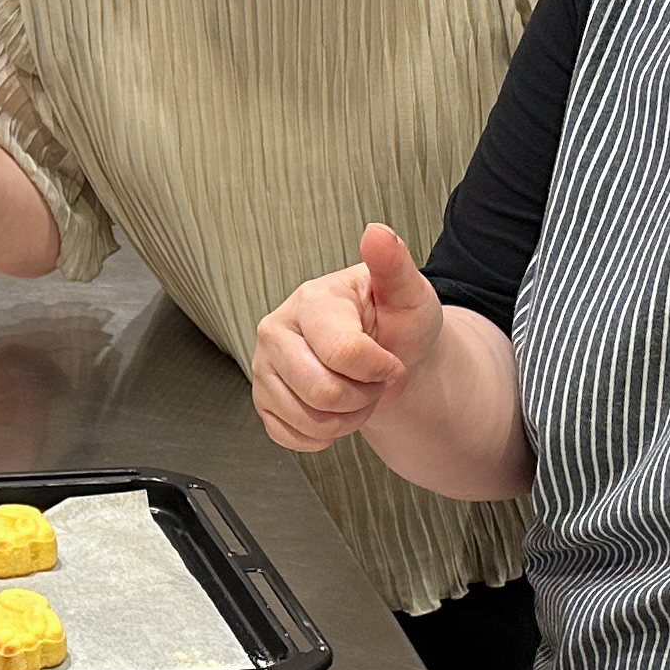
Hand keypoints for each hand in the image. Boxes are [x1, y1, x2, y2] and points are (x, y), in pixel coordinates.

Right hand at [247, 223, 444, 450]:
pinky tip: (335, 410)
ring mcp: (263, 367)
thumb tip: (377, 232)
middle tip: (373, 381)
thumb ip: (394, 264)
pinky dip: (324, 435)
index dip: (379, 370)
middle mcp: (276, 331)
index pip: (344, 354)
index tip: (390, 361)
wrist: (385, 357)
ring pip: (310, 420)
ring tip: (356, 393)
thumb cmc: (396, 324)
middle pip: (322, 392)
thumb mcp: (407, 294)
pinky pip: (292, 437)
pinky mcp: (262, 400)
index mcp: (310, 301)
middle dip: (363, 398)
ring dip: (348, 419)